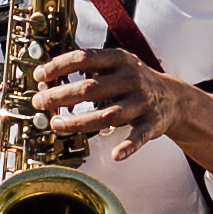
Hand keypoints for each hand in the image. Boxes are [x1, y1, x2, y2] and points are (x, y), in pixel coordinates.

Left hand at [27, 49, 190, 156]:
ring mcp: (142, 102)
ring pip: (108, 115)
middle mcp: (132, 79)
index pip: (85, 58)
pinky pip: (138, 137)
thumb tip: (51, 72)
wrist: (172, 97)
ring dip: (79, 122)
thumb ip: (90, 66)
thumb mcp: (117, 64)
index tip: (40, 75)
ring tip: (56, 124)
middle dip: (61, 96)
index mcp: (120, 60)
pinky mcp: (151, 123)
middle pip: (91, 88)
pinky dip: (128, 147)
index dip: (59, 66)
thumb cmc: (135, 81)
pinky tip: (115, 154)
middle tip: (40, 102)